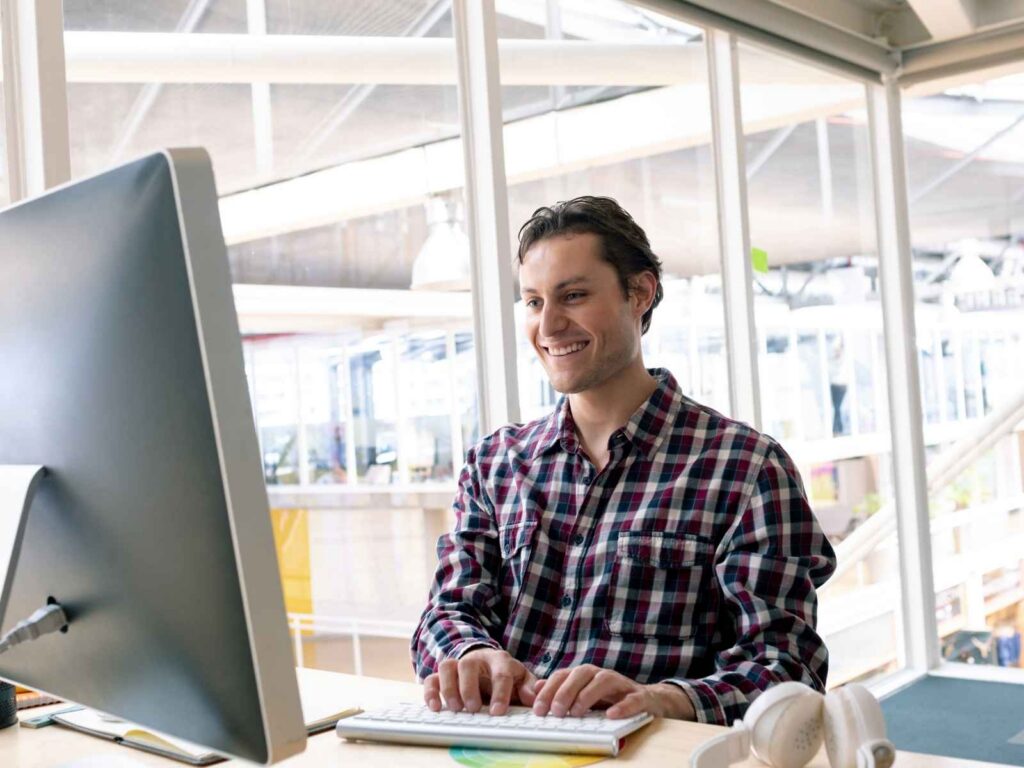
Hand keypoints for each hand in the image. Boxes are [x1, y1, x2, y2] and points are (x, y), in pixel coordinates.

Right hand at [423, 648, 537, 715]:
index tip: (497, 711)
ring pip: (448, 667)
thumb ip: (529, 688)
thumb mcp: (521, 678)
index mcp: (500, 660)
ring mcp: (458, 664)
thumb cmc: (506, 674)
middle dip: (469, 688)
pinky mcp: (444, 674)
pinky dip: (431, 691)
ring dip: (449, 688)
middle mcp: (477, 659)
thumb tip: (536, 696)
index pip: (501, 673)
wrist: (488, 661)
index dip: (500, 692)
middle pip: (469, 665)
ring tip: (455, 708)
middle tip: (473, 709)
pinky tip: (435, 707)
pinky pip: (432, 677)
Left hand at [530, 665, 695, 719]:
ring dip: (588, 695)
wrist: (648, 700)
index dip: (548, 691)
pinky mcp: (640, 696)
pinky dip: (622, 706)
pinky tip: (611, 715)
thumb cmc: (610, 699)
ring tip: (577, 712)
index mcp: (585, 675)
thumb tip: (535, 687)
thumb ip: (561, 690)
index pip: (563, 676)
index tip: (538, 710)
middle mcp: (601, 675)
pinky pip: (631, 698)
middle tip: (555, 711)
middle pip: (580, 674)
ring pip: (603, 681)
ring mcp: (621, 684)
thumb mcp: (582, 694)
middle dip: (565, 692)